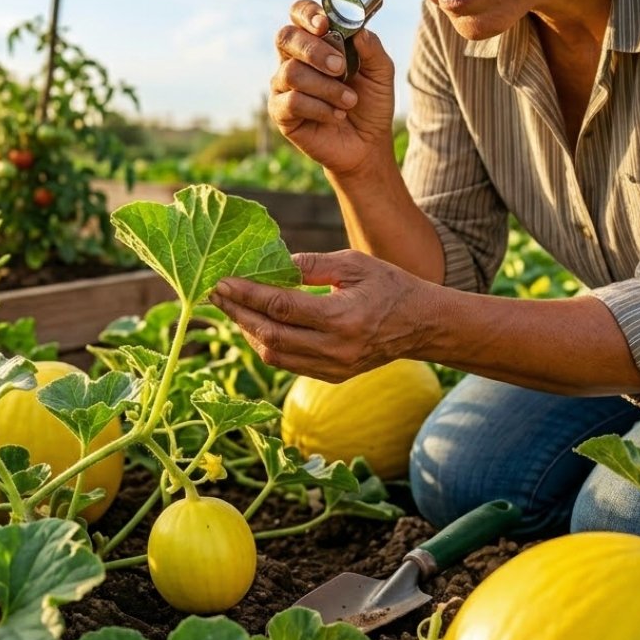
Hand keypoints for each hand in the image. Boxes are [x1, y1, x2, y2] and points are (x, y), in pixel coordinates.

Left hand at [209, 249, 435, 380]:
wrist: (422, 325)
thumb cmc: (389, 286)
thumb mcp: (354, 264)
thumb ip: (312, 264)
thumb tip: (273, 263)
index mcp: (342, 317)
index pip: (281, 307)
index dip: (247, 295)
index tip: (223, 282)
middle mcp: (335, 349)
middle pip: (270, 336)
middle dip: (238, 315)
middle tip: (218, 294)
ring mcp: (333, 367)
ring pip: (275, 356)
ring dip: (248, 333)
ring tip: (233, 309)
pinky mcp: (332, 376)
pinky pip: (289, 364)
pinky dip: (267, 345)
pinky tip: (257, 326)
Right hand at [269, 0, 395, 175]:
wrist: (367, 144)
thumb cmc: (371, 104)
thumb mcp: (381, 73)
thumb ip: (372, 49)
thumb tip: (358, 30)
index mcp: (316, 42)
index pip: (299, 14)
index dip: (307, 13)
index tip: (324, 24)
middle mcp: (294, 59)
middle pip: (286, 37)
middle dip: (314, 50)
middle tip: (340, 67)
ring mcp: (284, 85)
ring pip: (292, 72)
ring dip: (326, 87)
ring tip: (349, 101)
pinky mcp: (281, 112)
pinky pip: (292, 101)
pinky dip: (320, 108)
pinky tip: (336, 115)